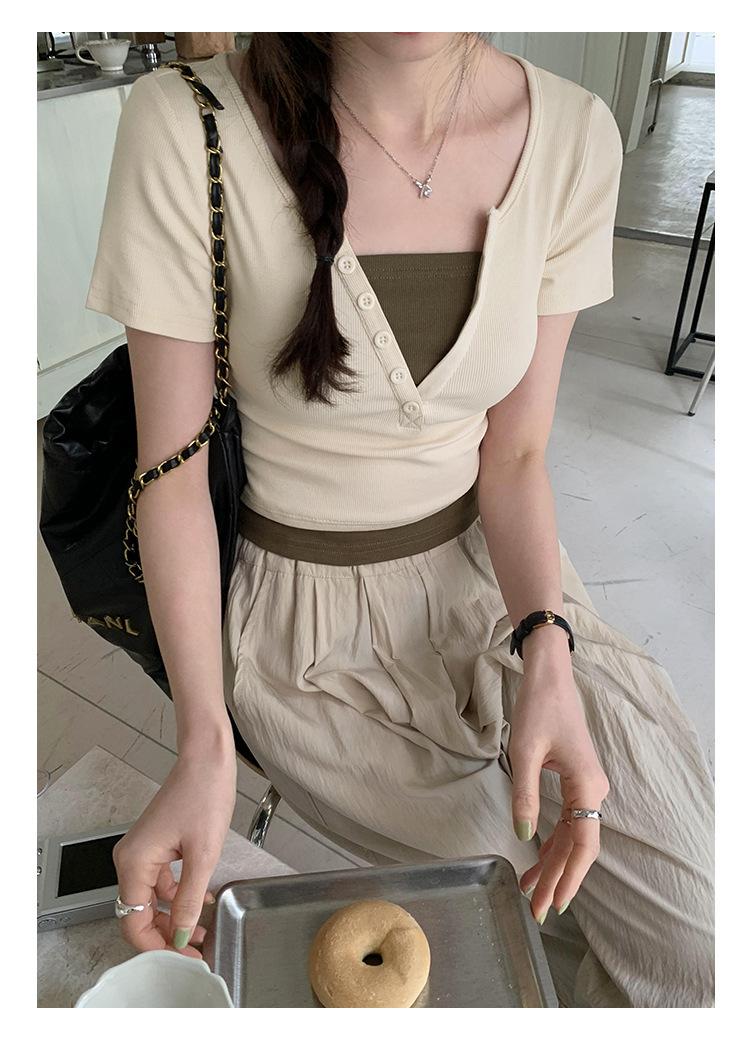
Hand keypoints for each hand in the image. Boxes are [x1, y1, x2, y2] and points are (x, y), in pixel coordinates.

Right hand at [112, 745, 236, 957]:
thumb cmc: (203, 795)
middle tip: (195, 948)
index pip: (133, 921)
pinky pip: (159, 882)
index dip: (157, 946)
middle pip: (139, 913)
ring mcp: (141, 851)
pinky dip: (176, 895)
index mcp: (134, 862)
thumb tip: (180, 935)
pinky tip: (199, 901)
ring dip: (173, 916)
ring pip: (150, 899)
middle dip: (166, 934)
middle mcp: (130, 858)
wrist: (206, 760)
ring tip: (201, 929)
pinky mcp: (154, 845)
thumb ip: (189, 899)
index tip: (184, 957)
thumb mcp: (203, 854)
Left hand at [508, 662, 608, 925]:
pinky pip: (568, 820)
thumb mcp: (524, 752)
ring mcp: (587, 786)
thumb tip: (523, 836)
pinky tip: (537, 857)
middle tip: (536, 909)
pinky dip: (552, 842)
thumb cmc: (538, 708)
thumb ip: (525, 796)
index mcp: (587, 786)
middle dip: (557, 879)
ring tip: (529, 889)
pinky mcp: (576, 781)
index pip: (582, 845)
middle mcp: (594, 790)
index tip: (553, 904)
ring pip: (573, 836)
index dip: (568, 878)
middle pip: (578, 846)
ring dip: (553, 863)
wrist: (550, 677)